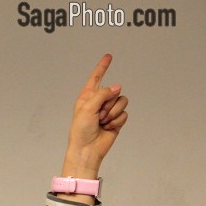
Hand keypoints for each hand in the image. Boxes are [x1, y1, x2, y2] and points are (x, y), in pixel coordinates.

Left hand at [63, 54, 128, 175]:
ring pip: (122, 102)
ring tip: (102, 122)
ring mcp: (108, 110)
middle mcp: (98, 102)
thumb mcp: (87, 108)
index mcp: (87, 97)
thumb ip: (103, 94)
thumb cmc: (81, 130)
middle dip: (108, 104)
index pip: (96, 78)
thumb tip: (118, 87)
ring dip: (113, 113)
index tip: (108, 56)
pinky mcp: (116, 119)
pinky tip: (108, 128)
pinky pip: (125, 114)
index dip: (102, 67)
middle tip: (98, 116)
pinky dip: (117, 121)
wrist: (87, 149)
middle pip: (114, 91)